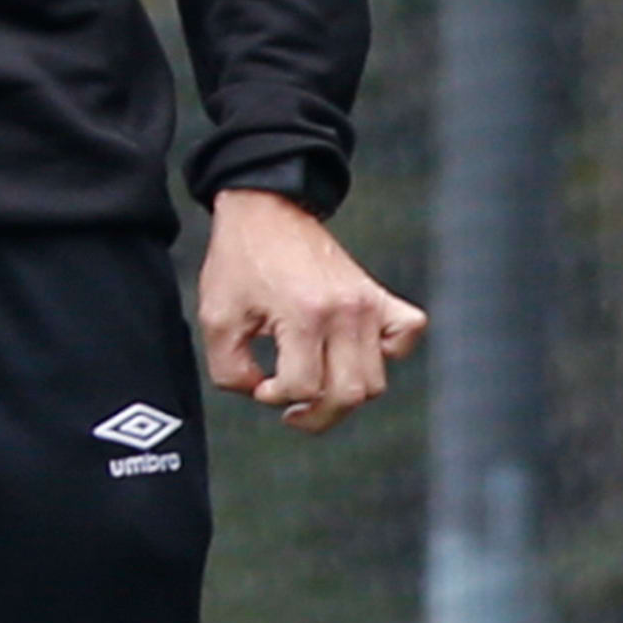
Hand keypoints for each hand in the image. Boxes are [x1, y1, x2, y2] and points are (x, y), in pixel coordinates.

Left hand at [197, 188, 425, 433]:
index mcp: (304, 315)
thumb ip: (231, 371)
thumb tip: (262, 393)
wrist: (264, 211)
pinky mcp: (378, 295)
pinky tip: (353, 354)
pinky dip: (387, 354)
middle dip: (315, 412)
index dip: (276, 397)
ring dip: (343, 393)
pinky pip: (405, 336)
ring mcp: (368, 303)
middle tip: (289, 404)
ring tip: (315, 383)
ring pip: (375, 379)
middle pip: (348, 394)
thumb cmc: (240, 260)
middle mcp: (346, 311)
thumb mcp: (217, 320)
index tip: (261, 385)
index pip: (305, 387)